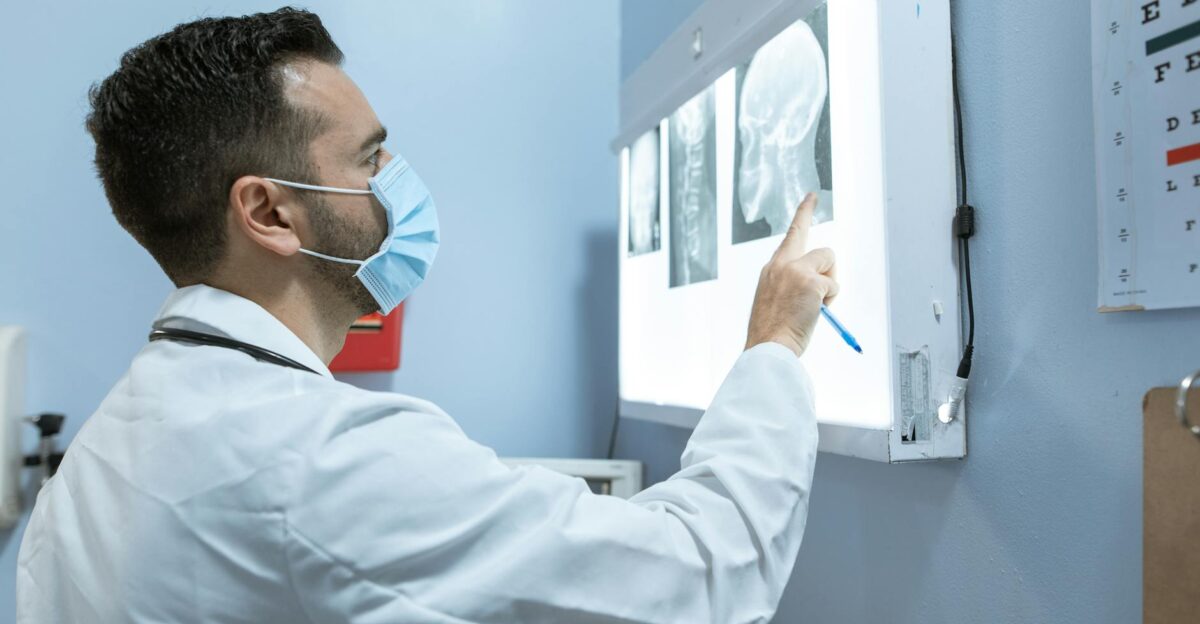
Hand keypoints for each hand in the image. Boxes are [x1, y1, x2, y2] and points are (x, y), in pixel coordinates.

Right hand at [745, 193, 838, 356]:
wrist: (768, 346)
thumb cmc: (772, 331)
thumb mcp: (774, 300)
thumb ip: (791, 284)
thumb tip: (820, 284)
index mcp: (771, 269)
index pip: (791, 235)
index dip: (804, 214)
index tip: (812, 197)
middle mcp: (782, 264)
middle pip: (818, 247)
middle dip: (827, 262)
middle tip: (822, 262)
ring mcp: (796, 271)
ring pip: (828, 262)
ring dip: (829, 284)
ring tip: (813, 307)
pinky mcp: (812, 282)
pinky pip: (833, 285)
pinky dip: (830, 300)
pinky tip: (815, 312)